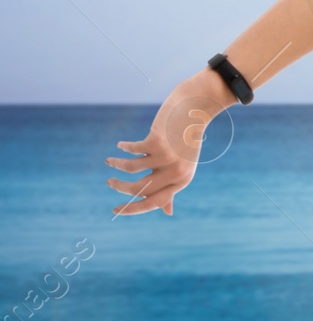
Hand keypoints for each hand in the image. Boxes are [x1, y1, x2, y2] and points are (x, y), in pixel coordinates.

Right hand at [106, 70, 231, 215]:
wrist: (195, 109)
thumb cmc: (186, 139)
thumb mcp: (183, 165)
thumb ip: (172, 187)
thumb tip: (167, 212)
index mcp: (182, 180)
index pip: (153, 202)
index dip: (132, 209)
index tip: (115, 210)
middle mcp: (176, 172)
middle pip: (138, 190)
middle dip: (119, 188)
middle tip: (109, 182)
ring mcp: (166, 158)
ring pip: (130, 170)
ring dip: (116, 165)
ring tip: (109, 161)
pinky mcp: (157, 143)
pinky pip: (131, 151)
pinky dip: (123, 148)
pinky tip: (121, 145)